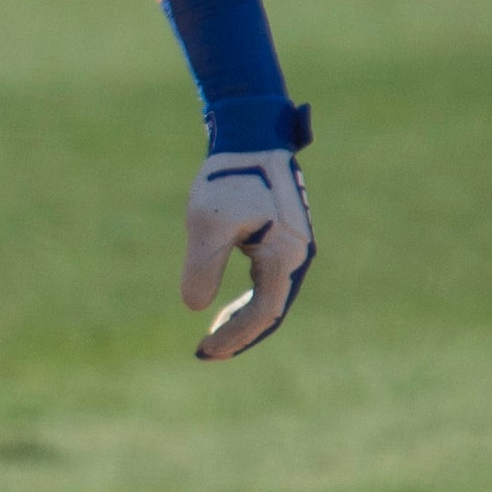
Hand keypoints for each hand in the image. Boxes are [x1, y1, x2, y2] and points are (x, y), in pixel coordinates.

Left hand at [181, 148, 314, 360]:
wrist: (250, 138)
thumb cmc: (228, 177)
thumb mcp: (207, 222)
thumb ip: (203, 264)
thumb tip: (194, 307)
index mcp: (286, 257)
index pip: (264, 314)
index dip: (234, 338)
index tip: (202, 351)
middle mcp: (296, 258)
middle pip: (270, 312)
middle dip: (239, 336)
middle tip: (204, 354)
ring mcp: (292, 249)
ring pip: (270, 299)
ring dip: (243, 321)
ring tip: (211, 338)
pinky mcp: (282, 240)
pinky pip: (267, 283)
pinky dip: (247, 300)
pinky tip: (223, 308)